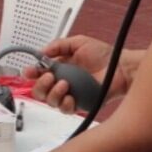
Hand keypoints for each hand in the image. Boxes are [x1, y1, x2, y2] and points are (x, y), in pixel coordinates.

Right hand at [21, 36, 135, 113]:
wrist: (121, 67)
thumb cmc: (104, 54)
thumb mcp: (78, 42)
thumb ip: (59, 45)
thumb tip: (42, 52)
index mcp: (59, 67)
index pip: (38, 73)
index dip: (30, 73)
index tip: (30, 71)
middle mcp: (62, 82)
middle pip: (39, 91)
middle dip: (39, 85)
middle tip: (49, 77)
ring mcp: (70, 94)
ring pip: (50, 102)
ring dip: (53, 93)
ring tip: (65, 84)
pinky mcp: (80, 105)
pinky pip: (65, 110)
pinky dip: (65, 104)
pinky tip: (70, 96)